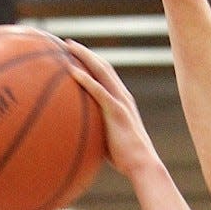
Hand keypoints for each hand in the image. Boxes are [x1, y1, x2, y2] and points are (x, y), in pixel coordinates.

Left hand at [64, 39, 155, 177]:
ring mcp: (121, 102)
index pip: (107, 76)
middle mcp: (123, 97)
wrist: (143, 165)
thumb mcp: (110, 142)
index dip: (93, 63)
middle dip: (86, 53)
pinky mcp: (117, 111)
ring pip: (102, 71)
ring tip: (67, 47)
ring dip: (85, 56)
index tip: (78, 56)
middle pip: (103, 66)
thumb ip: (99, 134)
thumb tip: (81, 138)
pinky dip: (85, 79)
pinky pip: (98, 90)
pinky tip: (71, 70)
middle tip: (68, 44)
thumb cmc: (126, 160)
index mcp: (122, 102)